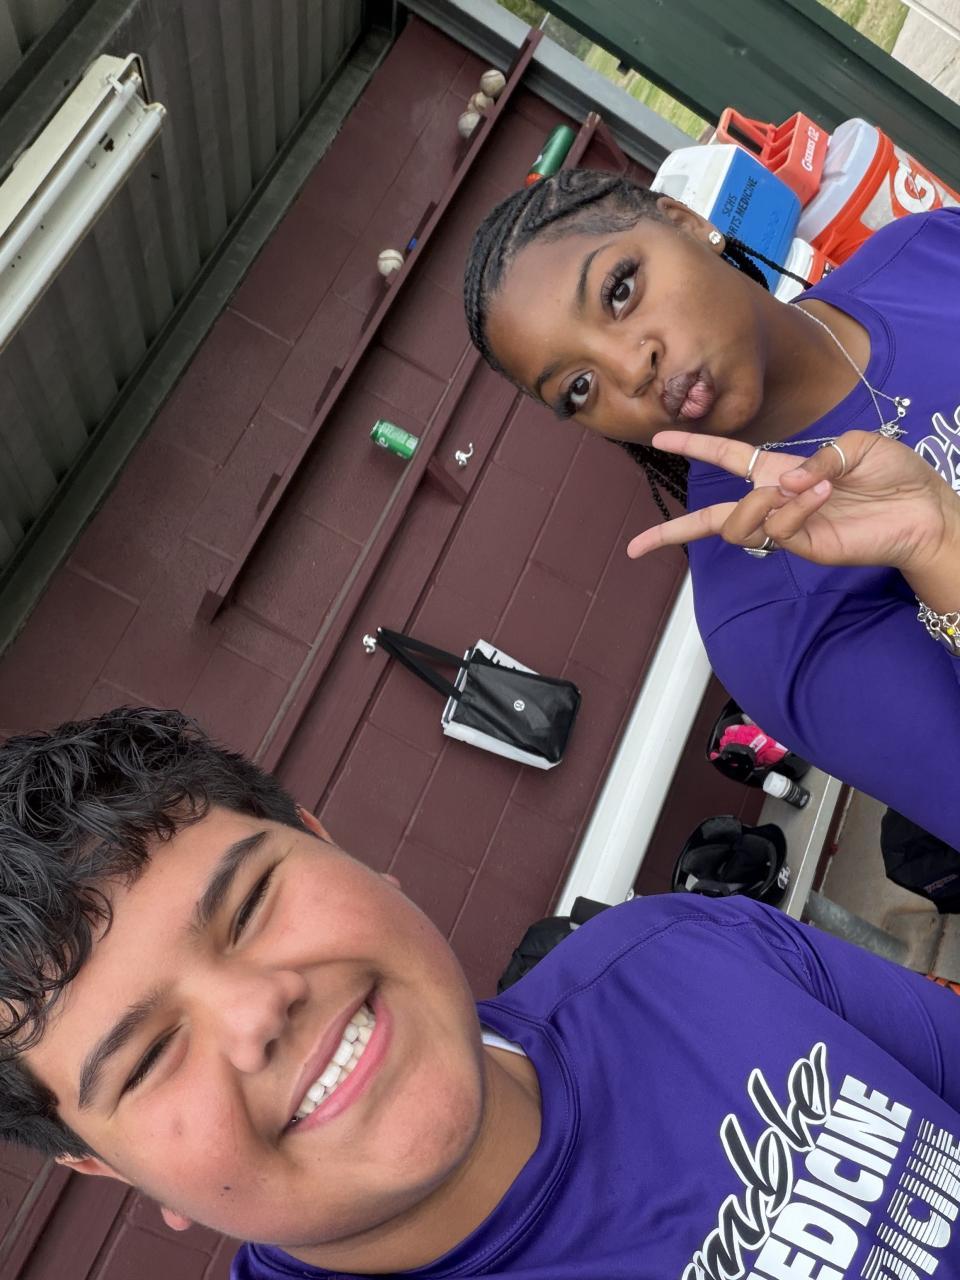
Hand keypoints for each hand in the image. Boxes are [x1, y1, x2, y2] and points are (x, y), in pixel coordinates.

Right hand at [627, 429, 959, 574]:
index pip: (728, 459)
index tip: (660, 437)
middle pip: (711, 518)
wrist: (926, 510)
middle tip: (638, 545)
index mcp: (783, 471)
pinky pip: (778, 530)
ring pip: (738, 526)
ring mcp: (789, 528)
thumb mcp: (854, 446)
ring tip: (793, 489)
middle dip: (671, 531)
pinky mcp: (806, 547)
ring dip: (756, 504)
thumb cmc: (894, 476)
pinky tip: (820, 493)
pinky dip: (794, 509)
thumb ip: (815, 456)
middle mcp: (777, 501)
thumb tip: (783, 481)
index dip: (694, 446)